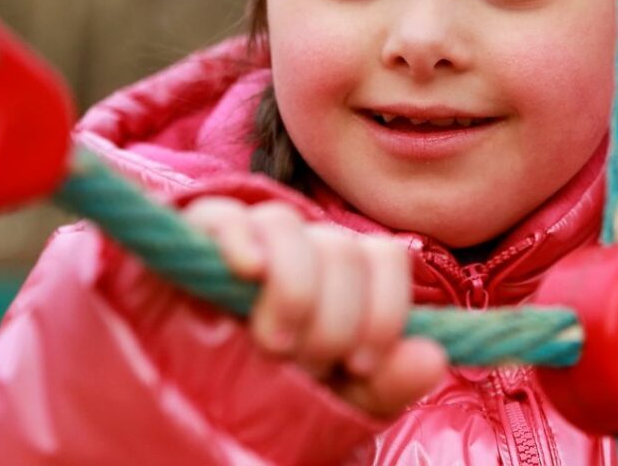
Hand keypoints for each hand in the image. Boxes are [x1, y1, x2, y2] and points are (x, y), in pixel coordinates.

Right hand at [183, 197, 447, 417]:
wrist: (185, 402)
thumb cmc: (268, 395)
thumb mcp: (333, 399)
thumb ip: (384, 382)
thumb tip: (432, 357)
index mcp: (340, 276)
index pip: (384, 257)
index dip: (384, 309)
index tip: (361, 362)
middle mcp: (300, 246)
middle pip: (340, 248)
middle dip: (334, 317)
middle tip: (307, 362)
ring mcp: (247, 237)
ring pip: (286, 225)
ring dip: (292, 289)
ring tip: (273, 344)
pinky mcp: (194, 238)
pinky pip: (222, 214)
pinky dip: (239, 237)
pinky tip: (247, 270)